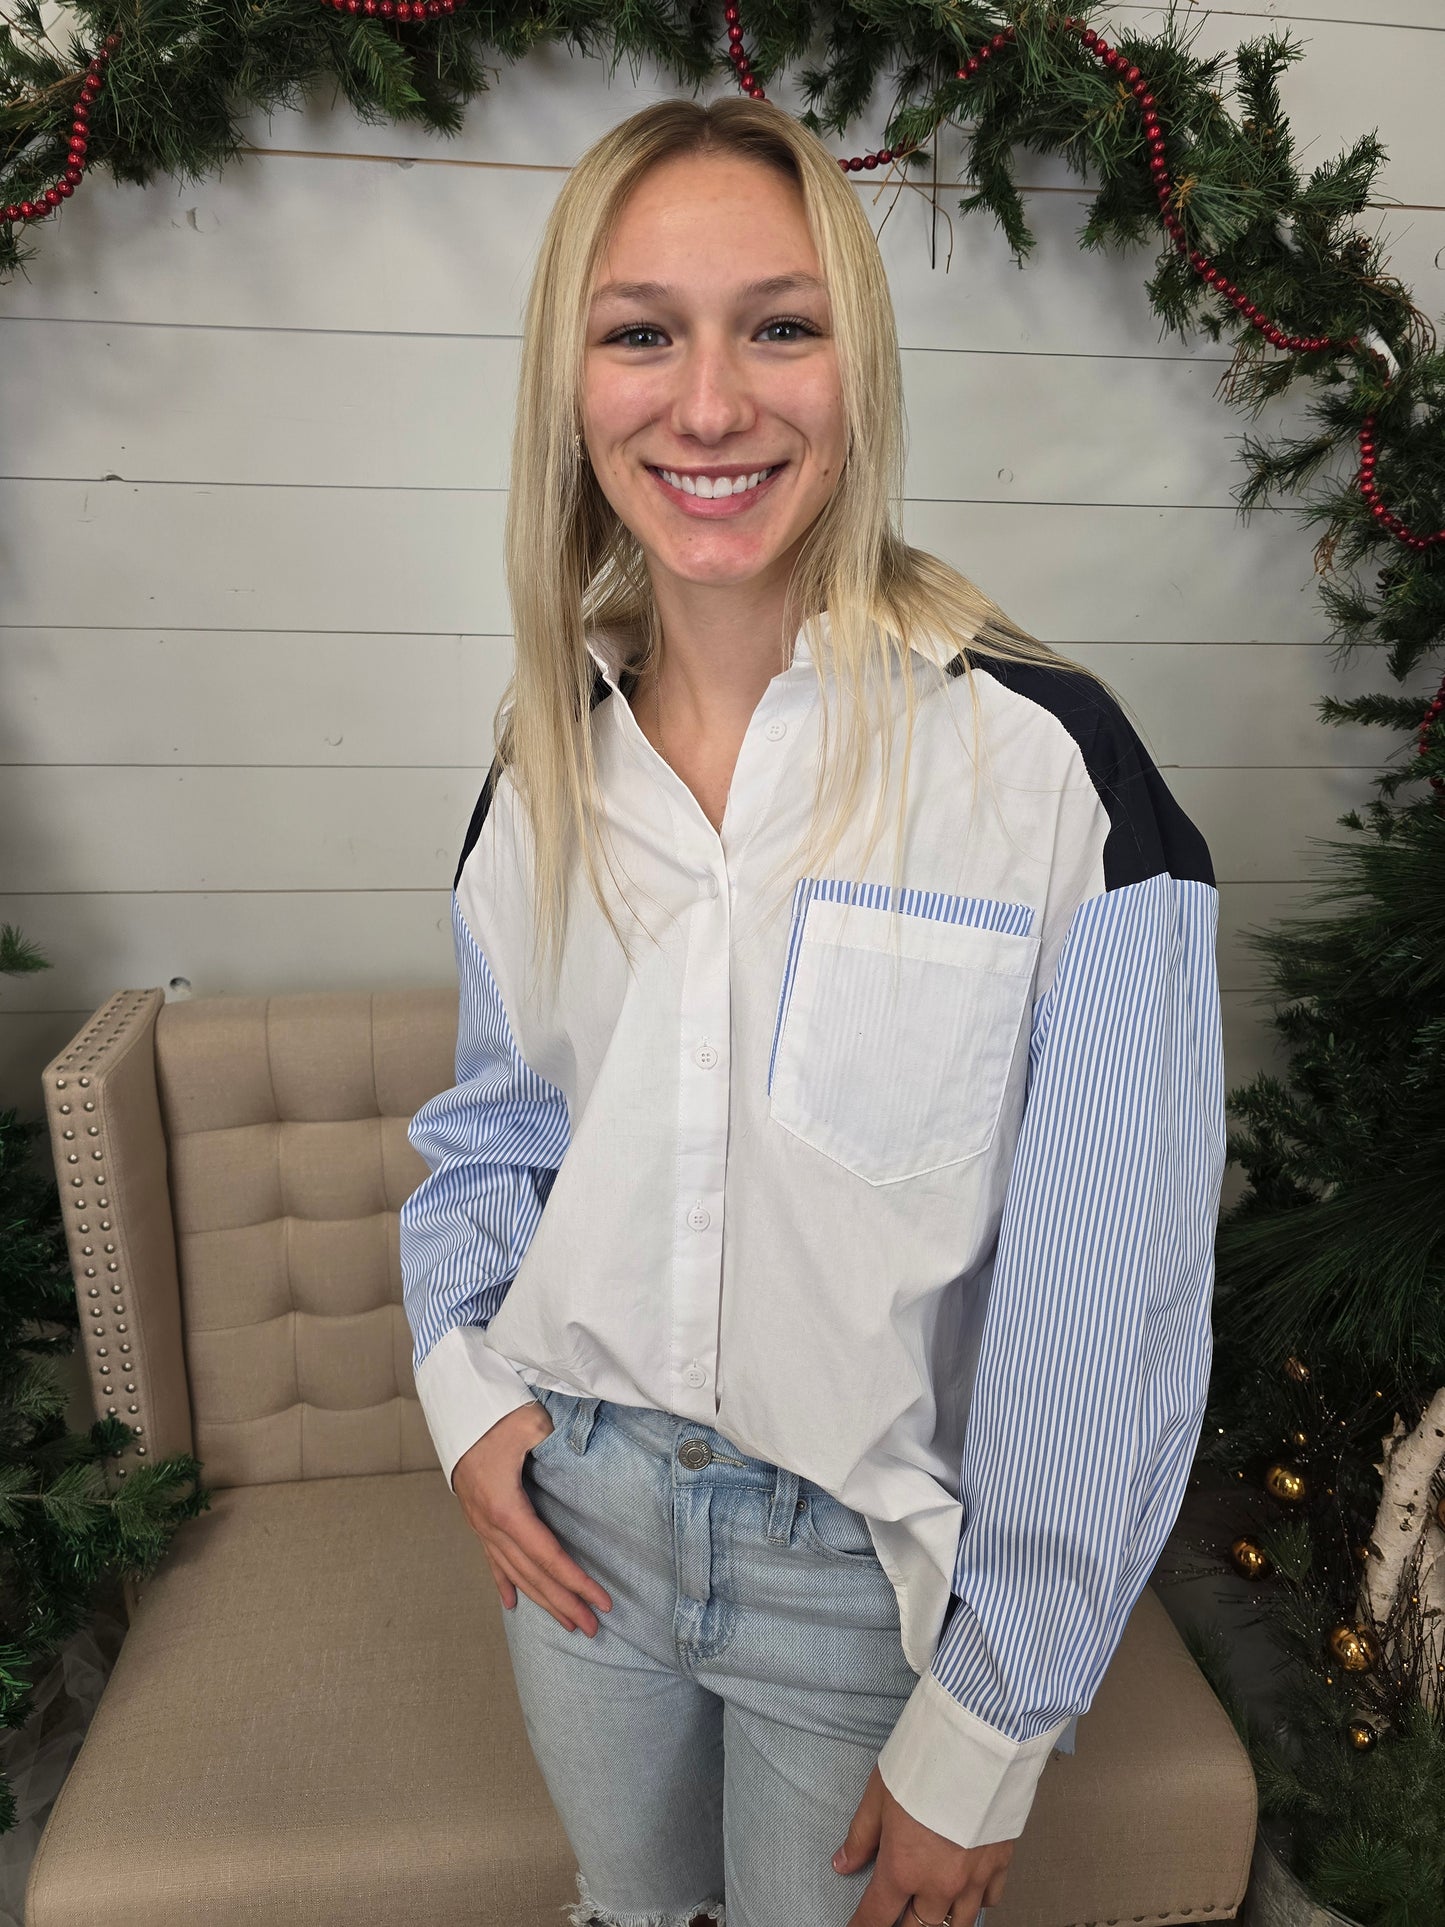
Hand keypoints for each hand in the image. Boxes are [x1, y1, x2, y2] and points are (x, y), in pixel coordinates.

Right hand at [451, 1402, 613, 1635]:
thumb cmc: (493, 1414)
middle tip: (593, 1629)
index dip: (575, 1582)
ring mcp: (480, 1524)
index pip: (548, 1556)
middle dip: (563, 1603)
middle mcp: (491, 1525)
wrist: (454, 1409)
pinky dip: (504, 1583)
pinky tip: (512, 1604)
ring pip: (514, 1573)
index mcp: (506, 1508)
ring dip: (541, 1600)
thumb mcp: (528, 1423)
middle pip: (532, 1574)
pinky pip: (492, 1559)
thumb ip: (553, 1440)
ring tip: (567, 1622)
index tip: (601, 1602)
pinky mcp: (477, 1517)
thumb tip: (576, 1449)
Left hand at [833, 1765, 1015, 1926]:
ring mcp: (972, 1878)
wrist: (977, 1744)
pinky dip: (976, 1903)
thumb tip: (843, 1863)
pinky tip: (967, 1894)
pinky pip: (988, 1901)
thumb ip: (862, 1836)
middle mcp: (938, 1884)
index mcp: (903, 1869)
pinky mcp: (1000, 1863)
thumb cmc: (924, 1763)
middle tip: (894, 1916)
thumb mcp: (878, 1796)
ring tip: (928, 1913)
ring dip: (939, 1921)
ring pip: (957, 1924)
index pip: (876, 1917)